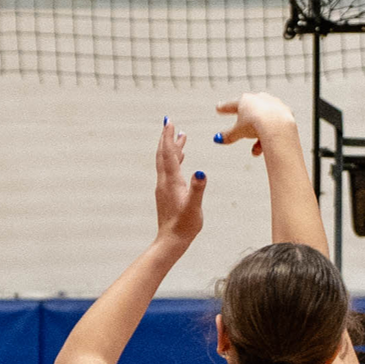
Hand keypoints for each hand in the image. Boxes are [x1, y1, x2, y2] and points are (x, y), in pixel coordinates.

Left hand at [156, 119, 205, 245]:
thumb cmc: (184, 225)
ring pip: (167, 161)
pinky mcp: (167, 192)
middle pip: (164, 154)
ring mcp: (165, 187)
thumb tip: (200, 172)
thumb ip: (198, 189)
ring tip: (180, 136)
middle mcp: (165, 182)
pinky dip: (175, 159)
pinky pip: (169, 170)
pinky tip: (181, 157)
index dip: (168, 137)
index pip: (169, 154)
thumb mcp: (194, 207)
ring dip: (171, 147)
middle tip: (169, 122)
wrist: (171, 241)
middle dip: (166, 137)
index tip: (168, 122)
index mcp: (172, 182)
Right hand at [214, 92, 296, 156]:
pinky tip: (269, 142)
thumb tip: (217, 139)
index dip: (224, 108)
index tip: (218, 108)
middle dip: (246, 126)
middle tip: (243, 132)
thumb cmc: (256, 126)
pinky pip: (275, 123)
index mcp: (245, 101)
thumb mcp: (238, 132)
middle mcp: (259, 98)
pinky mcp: (285, 111)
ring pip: (263, 121)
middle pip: (250, 113)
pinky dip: (271, 132)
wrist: (277, 125)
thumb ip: (228, 135)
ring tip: (257, 150)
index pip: (231, 105)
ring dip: (259, 135)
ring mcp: (273, 103)